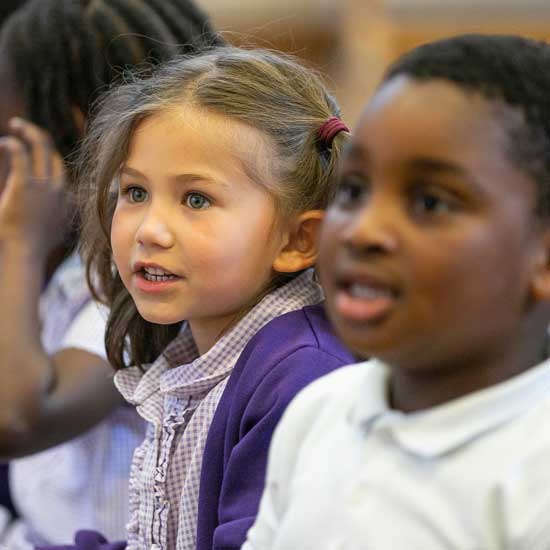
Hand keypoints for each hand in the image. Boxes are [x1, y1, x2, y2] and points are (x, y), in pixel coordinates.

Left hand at [0, 118, 67, 259]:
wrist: (24, 255)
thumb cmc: (33, 249)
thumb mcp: (55, 232)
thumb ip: (59, 221)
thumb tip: (62, 221)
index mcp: (64, 198)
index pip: (59, 169)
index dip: (47, 155)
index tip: (32, 149)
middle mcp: (58, 189)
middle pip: (53, 154)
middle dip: (39, 137)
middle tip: (22, 128)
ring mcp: (43, 186)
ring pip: (41, 147)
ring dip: (28, 133)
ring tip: (15, 125)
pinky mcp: (25, 185)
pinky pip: (20, 155)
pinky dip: (13, 145)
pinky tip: (4, 142)